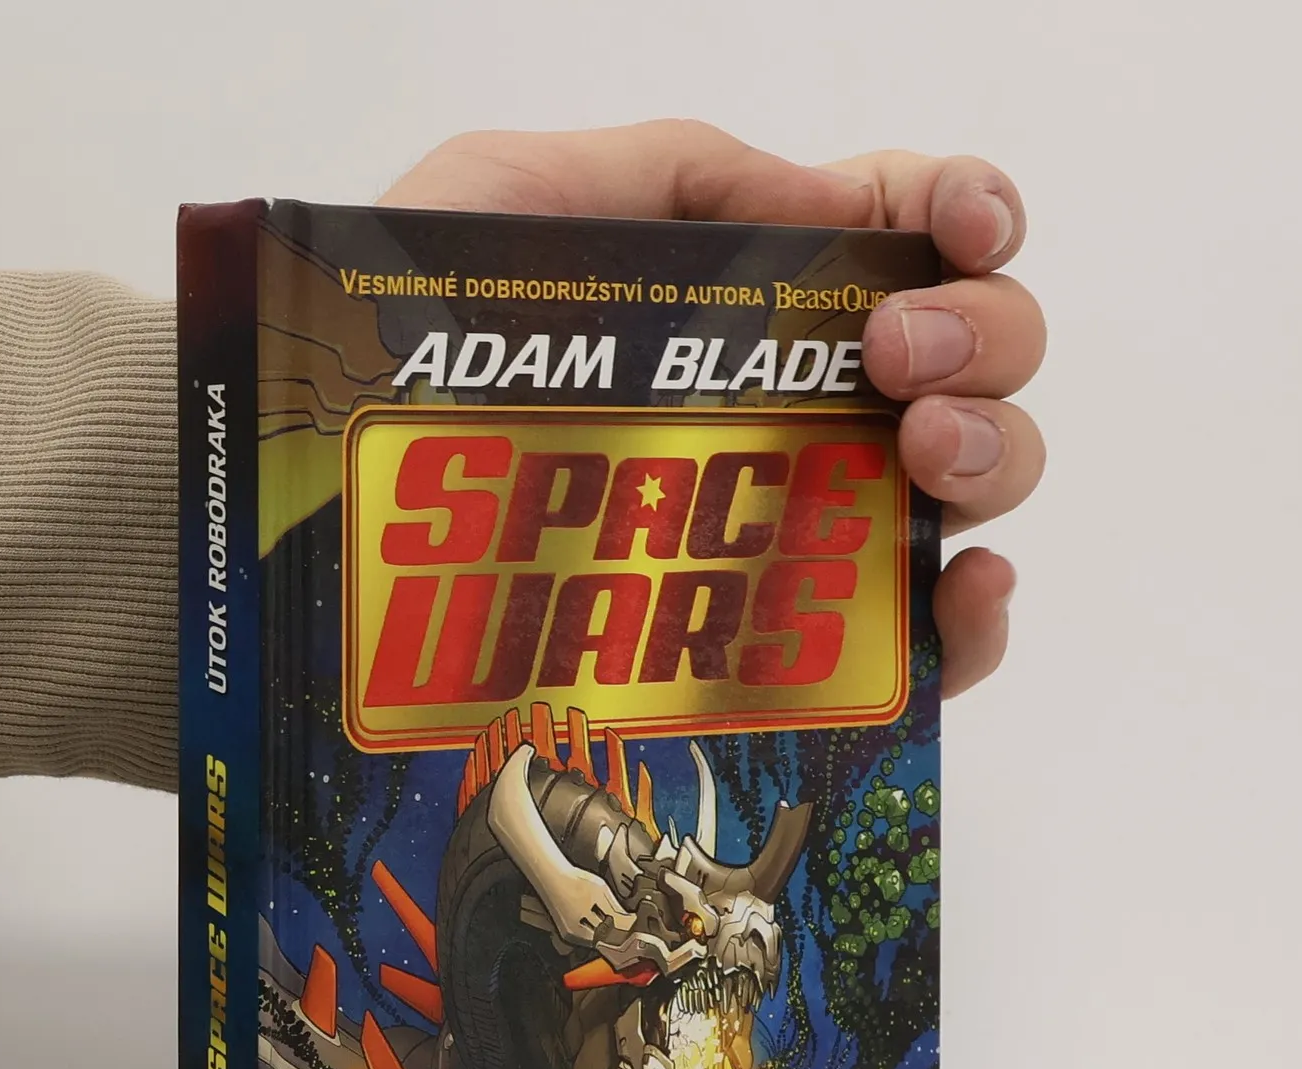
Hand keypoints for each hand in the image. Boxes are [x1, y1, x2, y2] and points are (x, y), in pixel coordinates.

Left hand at [382, 120, 1045, 698]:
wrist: (310, 527)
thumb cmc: (393, 358)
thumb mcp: (510, 196)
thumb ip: (678, 173)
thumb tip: (838, 205)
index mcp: (745, 295)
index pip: (904, 236)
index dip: (968, 215)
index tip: (963, 228)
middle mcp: (794, 414)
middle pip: (974, 359)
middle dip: (984, 336)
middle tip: (898, 357)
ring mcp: (798, 539)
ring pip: (971, 487)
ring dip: (992, 452)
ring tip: (920, 449)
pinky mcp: (785, 663)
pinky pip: (924, 651)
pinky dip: (973, 620)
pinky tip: (957, 583)